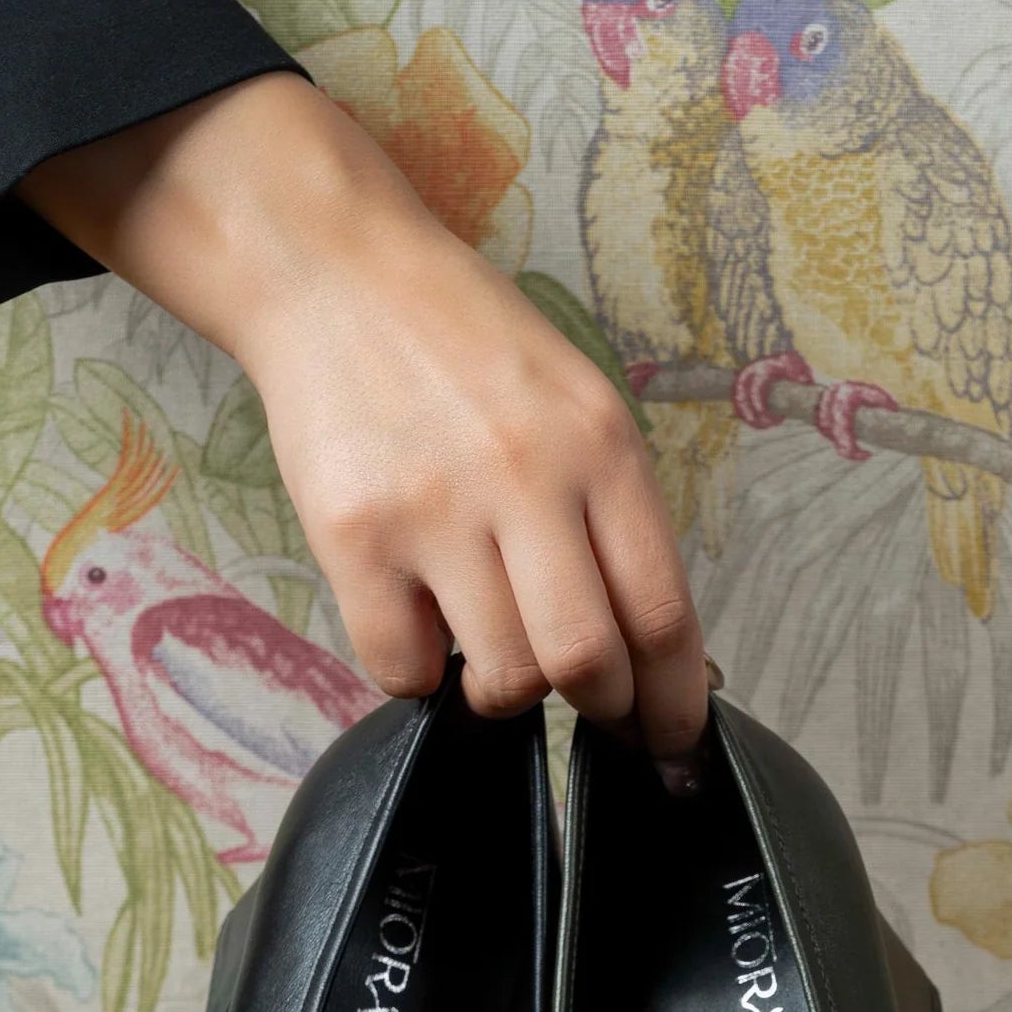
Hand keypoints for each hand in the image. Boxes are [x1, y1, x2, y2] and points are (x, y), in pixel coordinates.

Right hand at [21, 73, 707, 774]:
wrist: (337, 274)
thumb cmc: (464, 350)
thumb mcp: (574, 405)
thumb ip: (612, 514)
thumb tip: (646, 648)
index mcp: (601, 447)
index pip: (663, 613)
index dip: (674, 700)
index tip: (669, 737)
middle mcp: (528, 477)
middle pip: (588, 662)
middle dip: (598, 708)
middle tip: (584, 703)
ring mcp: (437, 510)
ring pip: (503, 677)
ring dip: (505, 693)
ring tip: (491, 654)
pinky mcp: (356, 537)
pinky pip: (405, 669)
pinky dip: (420, 675)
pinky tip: (419, 623)